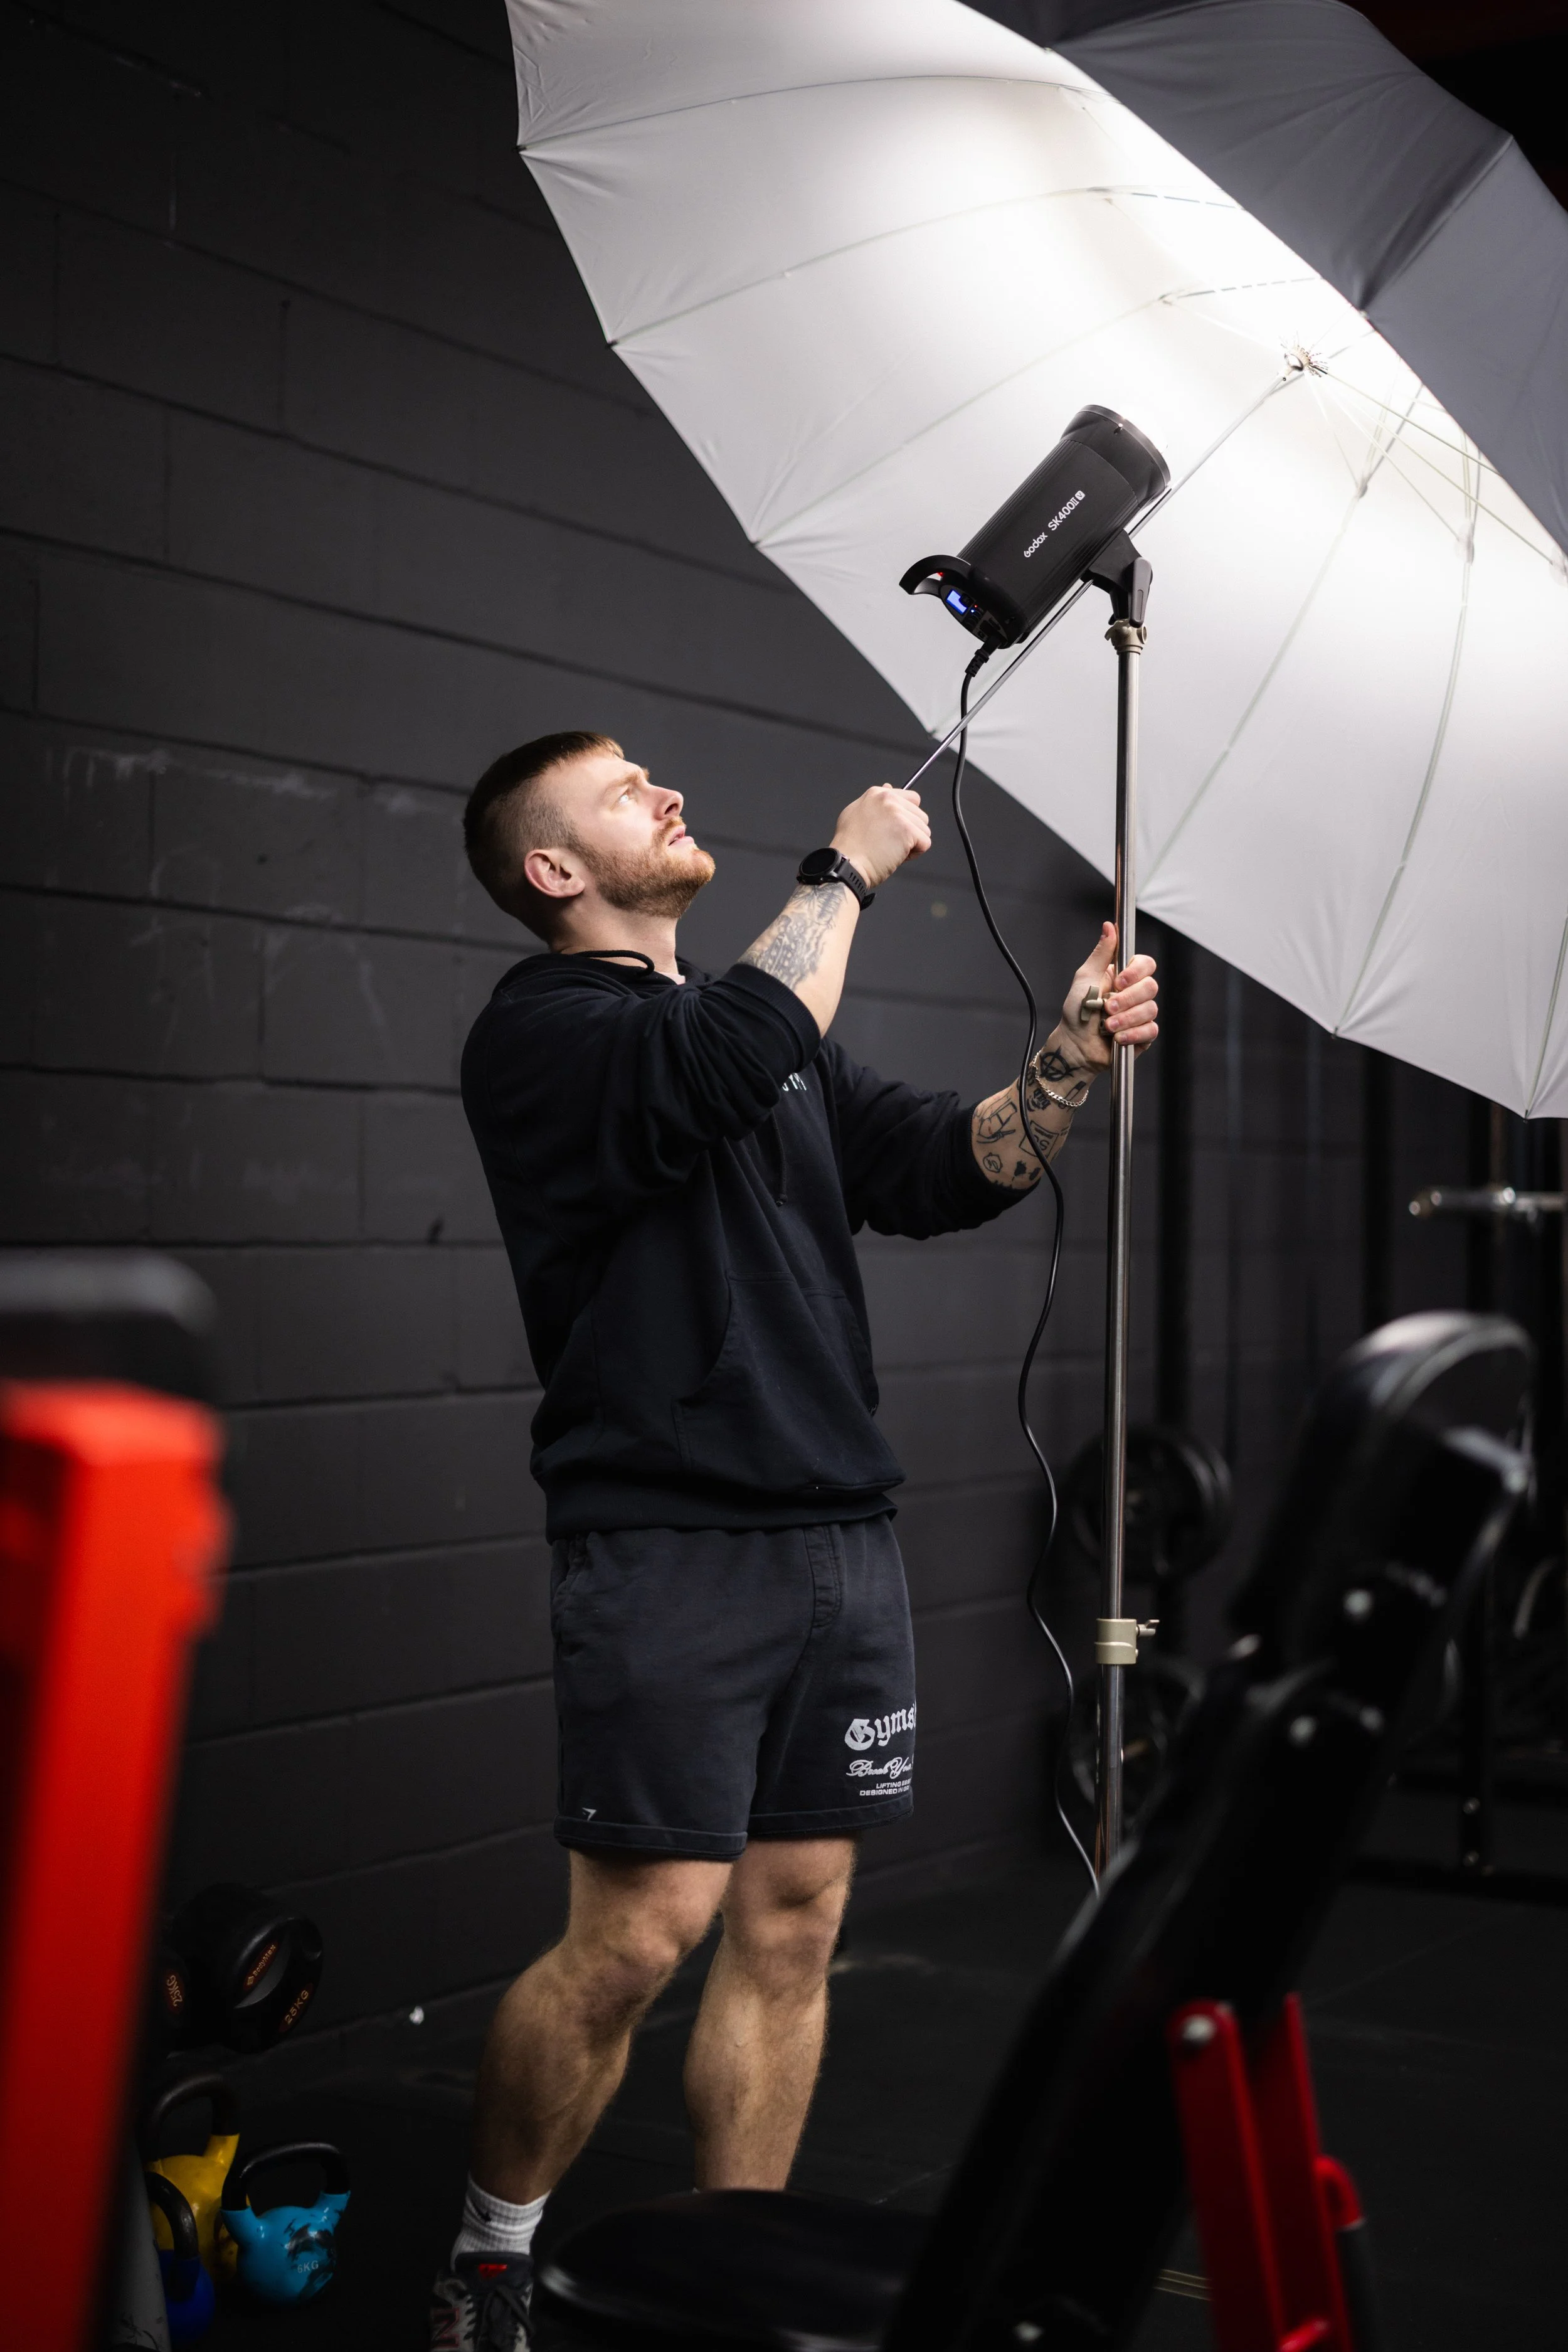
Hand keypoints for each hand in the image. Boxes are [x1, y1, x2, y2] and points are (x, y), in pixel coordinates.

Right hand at [830, 785, 931, 889]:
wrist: (846, 863)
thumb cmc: (849, 846)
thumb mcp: (855, 813)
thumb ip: (875, 802)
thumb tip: (888, 787)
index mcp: (877, 794)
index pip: (910, 798)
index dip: (906, 817)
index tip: (894, 829)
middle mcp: (888, 799)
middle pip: (920, 815)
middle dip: (910, 831)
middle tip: (889, 842)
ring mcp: (899, 814)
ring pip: (924, 829)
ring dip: (912, 844)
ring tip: (891, 850)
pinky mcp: (907, 830)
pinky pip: (925, 843)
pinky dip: (914, 854)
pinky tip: (897, 856)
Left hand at [1052, 922, 1158, 1074]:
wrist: (1074, 1045)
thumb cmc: (1077, 1011)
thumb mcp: (1086, 977)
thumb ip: (1101, 953)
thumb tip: (1109, 926)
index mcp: (1124, 976)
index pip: (1146, 964)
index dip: (1136, 972)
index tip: (1119, 982)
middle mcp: (1135, 994)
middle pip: (1151, 987)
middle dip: (1126, 999)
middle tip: (1107, 1007)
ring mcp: (1141, 1014)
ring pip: (1151, 1009)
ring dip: (1125, 1019)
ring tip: (1107, 1026)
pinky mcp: (1143, 1035)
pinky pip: (1151, 1030)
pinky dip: (1133, 1034)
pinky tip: (1117, 1038)